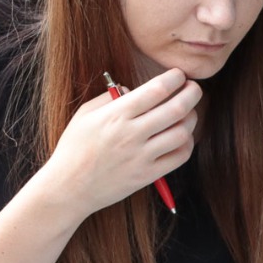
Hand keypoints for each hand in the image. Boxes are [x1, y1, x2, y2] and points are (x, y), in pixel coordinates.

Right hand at [42, 68, 199, 216]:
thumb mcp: (84, 115)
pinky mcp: (147, 175)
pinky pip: (179, 157)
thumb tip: (134, 90)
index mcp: (116, 115)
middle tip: (194, 88)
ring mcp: (141, 156)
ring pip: (182, 132)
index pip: (156, 90)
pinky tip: (181, 137)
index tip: (178, 75)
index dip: (174, 78)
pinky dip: (186, 144)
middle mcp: (132, 134)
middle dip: (192, 93)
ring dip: (191, 118)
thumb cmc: (73, 149)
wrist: (68, 188)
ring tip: (188, 113)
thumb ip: (109, 97)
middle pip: (177, 108)